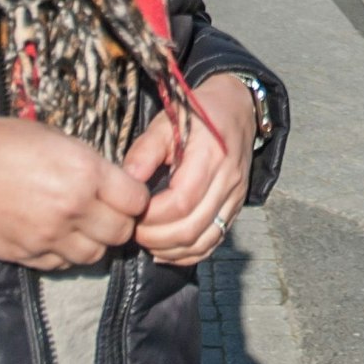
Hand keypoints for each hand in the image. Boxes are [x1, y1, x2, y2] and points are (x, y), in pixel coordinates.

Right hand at [0, 116, 149, 269]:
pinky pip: (63, 264)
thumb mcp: (52, 137)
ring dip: (94, 241)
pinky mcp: (29, 256)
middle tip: (105, 210)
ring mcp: (50, 237)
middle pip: (122, 232)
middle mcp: (74, 208)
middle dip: (119, 221)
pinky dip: (66, 253)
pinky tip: (55, 236)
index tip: (125, 192)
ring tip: (80, 225)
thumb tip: (109, 182)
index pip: (136, 200)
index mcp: (84, 172)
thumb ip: (86, 163)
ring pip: (95, 255)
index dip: (134, 196)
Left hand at [121, 73, 258, 265]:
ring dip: (172, 250)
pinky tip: (168, 250)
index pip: (181, 202)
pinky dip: (190, 253)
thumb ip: (144, 151)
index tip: (130, 214)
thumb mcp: (166, 122)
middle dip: (156, 238)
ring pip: (205, 241)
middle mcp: (227, 182)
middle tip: (133, 231)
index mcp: (210, 158)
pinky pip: (215, 241)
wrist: (237, 110)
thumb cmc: (198, 114)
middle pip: (192, 228)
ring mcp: (235, 197)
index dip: (152, 217)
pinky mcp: (235, 207)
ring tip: (147, 242)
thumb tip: (125, 182)